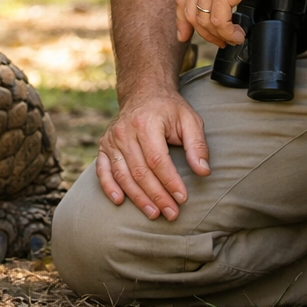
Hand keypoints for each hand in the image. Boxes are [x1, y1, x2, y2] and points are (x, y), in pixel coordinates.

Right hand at [96, 92, 210, 219]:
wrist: (143, 92)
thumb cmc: (169, 109)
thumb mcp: (189, 120)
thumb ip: (197, 145)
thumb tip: (203, 171)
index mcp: (146, 123)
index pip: (157, 160)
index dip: (170, 182)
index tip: (182, 198)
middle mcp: (125, 131)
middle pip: (140, 171)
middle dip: (157, 196)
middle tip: (172, 214)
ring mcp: (112, 139)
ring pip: (123, 175)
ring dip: (138, 198)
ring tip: (154, 214)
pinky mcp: (104, 145)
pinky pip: (103, 169)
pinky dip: (108, 186)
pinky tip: (119, 201)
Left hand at [176, 0, 294, 47]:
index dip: (181, 19)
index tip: (184, 34)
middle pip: (189, 12)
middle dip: (203, 33)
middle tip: (219, 42)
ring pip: (204, 20)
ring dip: (219, 36)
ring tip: (234, 39)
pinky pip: (219, 21)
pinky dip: (228, 33)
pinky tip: (238, 34)